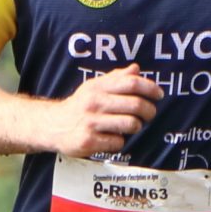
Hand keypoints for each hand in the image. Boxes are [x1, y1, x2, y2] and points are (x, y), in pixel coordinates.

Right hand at [45, 64, 162, 156]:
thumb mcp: (94, 87)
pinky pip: (118, 142)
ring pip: (130, 124)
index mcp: (97, 87)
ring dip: (135, 127)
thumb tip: (136, 69)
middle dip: (148, 111)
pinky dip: (119, 141)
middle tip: (149, 115)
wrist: (52, 125)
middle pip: (135, 105)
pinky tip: (112, 138)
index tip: (158, 95)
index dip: (150, 88)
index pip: (131, 83)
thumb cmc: (79, 106)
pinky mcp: (88, 140)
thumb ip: (115, 79)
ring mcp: (91, 122)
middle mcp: (94, 103)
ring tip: (131, 126)